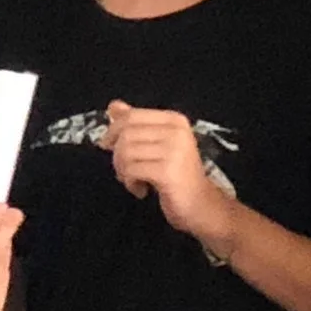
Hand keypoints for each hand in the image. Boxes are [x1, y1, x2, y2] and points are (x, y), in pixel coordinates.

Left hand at [105, 103, 237, 248]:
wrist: (201, 204)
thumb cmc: (178, 175)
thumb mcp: (158, 145)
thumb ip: (137, 124)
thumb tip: (113, 106)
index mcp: (174, 120)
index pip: (132, 115)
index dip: (113, 130)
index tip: (109, 146)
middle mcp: (176, 131)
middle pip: (126, 134)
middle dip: (117, 155)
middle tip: (124, 171)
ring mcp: (173, 151)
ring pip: (126, 152)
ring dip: (123, 171)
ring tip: (133, 181)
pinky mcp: (167, 172)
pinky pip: (131, 170)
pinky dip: (130, 182)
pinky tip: (141, 190)